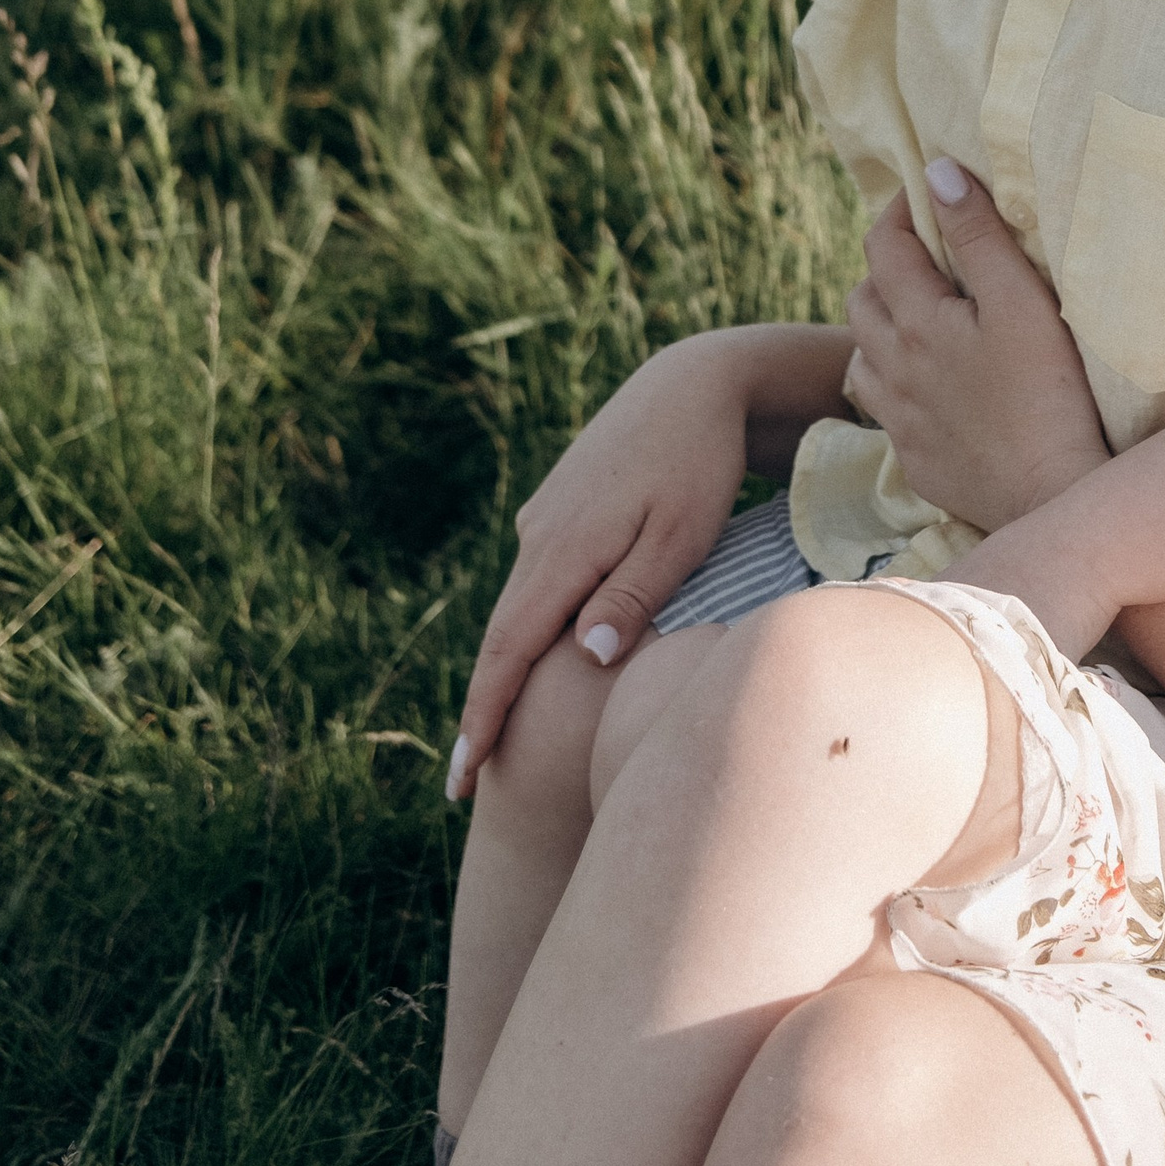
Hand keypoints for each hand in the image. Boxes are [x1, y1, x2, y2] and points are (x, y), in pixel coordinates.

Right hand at [447, 338, 754, 793]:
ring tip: (494, 735)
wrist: (694, 383)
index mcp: (563, 550)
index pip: (509, 651)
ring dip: (506, 670)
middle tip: (465, 782)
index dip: (484, 717)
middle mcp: (540, 537)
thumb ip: (632, 596)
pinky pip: (538, 583)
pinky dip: (530, 628)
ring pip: (519, 609)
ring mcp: (546, 521)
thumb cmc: (700, 464)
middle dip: (484, 710)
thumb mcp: (680, 535)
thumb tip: (585, 658)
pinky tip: (535, 659)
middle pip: (502, 638)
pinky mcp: (562, 511)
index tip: (464, 777)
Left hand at [843, 163, 1108, 533]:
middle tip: (928, 258)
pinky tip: (928, 386)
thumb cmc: (1049, 393)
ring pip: (862, 357)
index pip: (884, 245)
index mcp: (916, 321)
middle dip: (886, 267)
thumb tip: (937, 173)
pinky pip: (884, 409)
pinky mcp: (916, 460)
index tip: (928, 197)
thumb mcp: (1022, 302)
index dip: (901, 211)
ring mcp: (900, 420)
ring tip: (920, 320)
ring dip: (881, 328)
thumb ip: (978, 236)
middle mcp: (893, 368)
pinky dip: (894, 382)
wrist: (1051, 497)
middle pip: (862, 299)